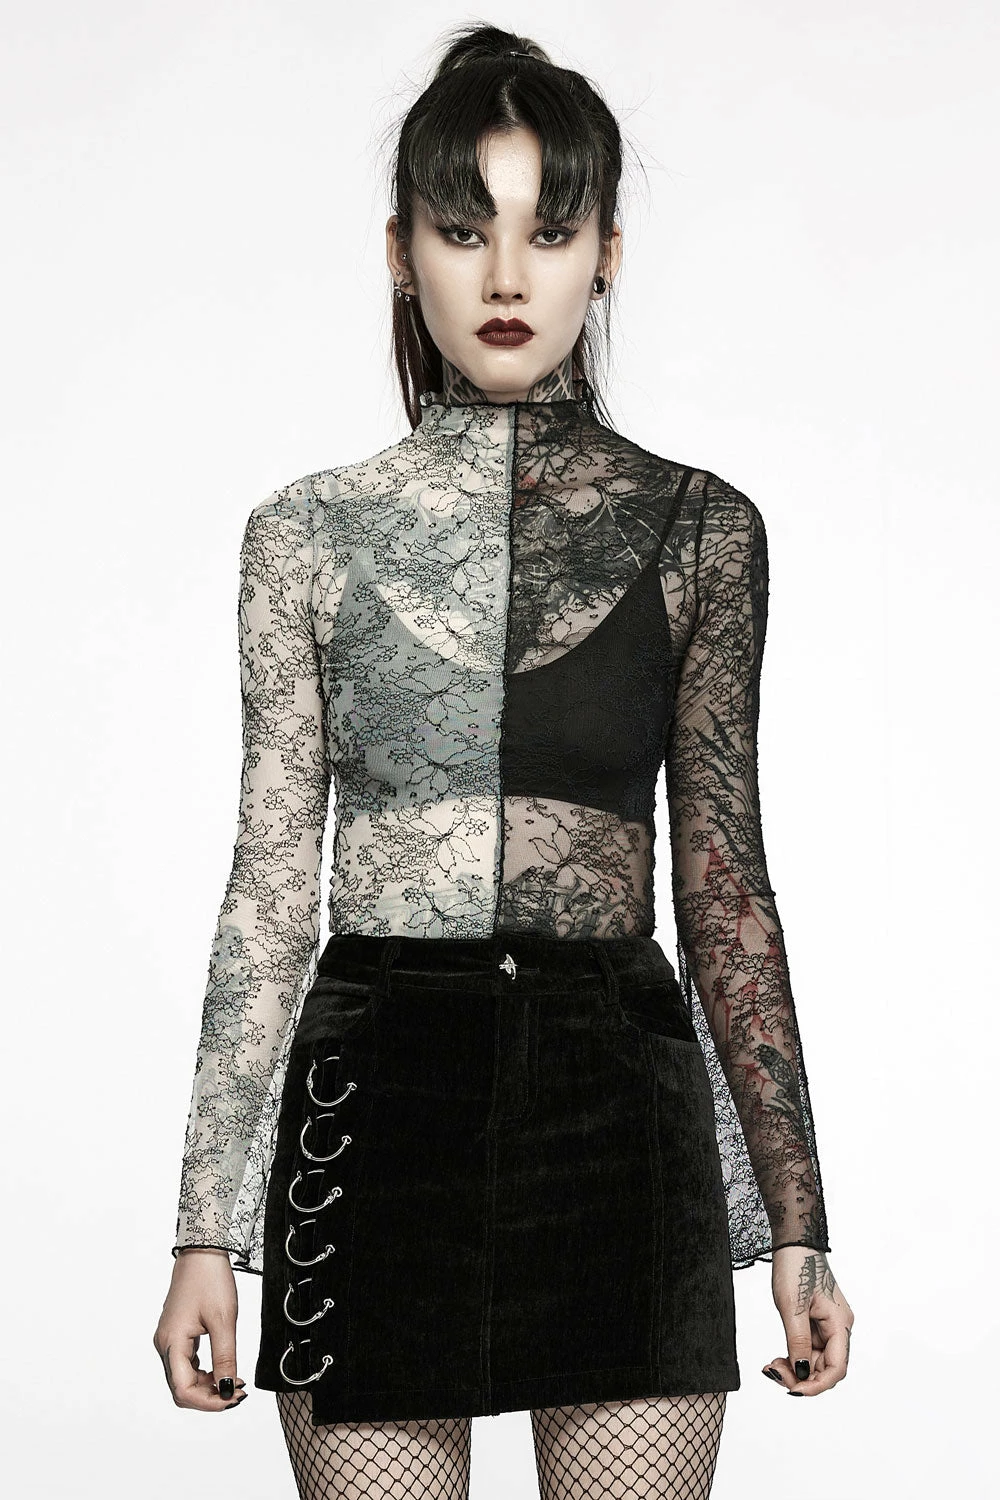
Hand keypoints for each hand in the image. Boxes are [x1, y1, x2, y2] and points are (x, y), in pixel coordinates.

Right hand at [153, 1248, 247, 1410]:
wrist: (202, 1252)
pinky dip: (205, 1373)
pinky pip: (187, 1365)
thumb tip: (226, 1390)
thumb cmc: (210, 1280)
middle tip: (237, 1393)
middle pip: (181, 1389)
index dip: (208, 1402)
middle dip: (209, 1397)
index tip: (233, 1399)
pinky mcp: (177, 1335)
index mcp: (172, 1343)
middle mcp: (165, 1345)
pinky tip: (224, 1370)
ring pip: (184, 1378)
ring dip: (208, 1386)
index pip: (183, 1390)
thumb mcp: (224, 1320)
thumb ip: (225, 1357)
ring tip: (235, 1382)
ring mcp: (169, 1340)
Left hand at [762, 1245, 853, 1396]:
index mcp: (840, 1324)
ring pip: (814, 1361)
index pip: (836, 1368)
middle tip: (772, 1372)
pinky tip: (777, 1358)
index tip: (793, 1390)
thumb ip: (797, 1342)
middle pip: (825, 1367)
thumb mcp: (792, 1307)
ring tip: (771, 1365)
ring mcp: (828, 1325)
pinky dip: (793, 1356)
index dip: (817, 1386)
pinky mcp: (816, 1322)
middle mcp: (838, 1328)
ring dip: (794, 1368)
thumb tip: (801, 1373)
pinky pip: (808, 1349)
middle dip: (801, 1377)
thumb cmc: (795, 1267)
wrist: (793, 1242)